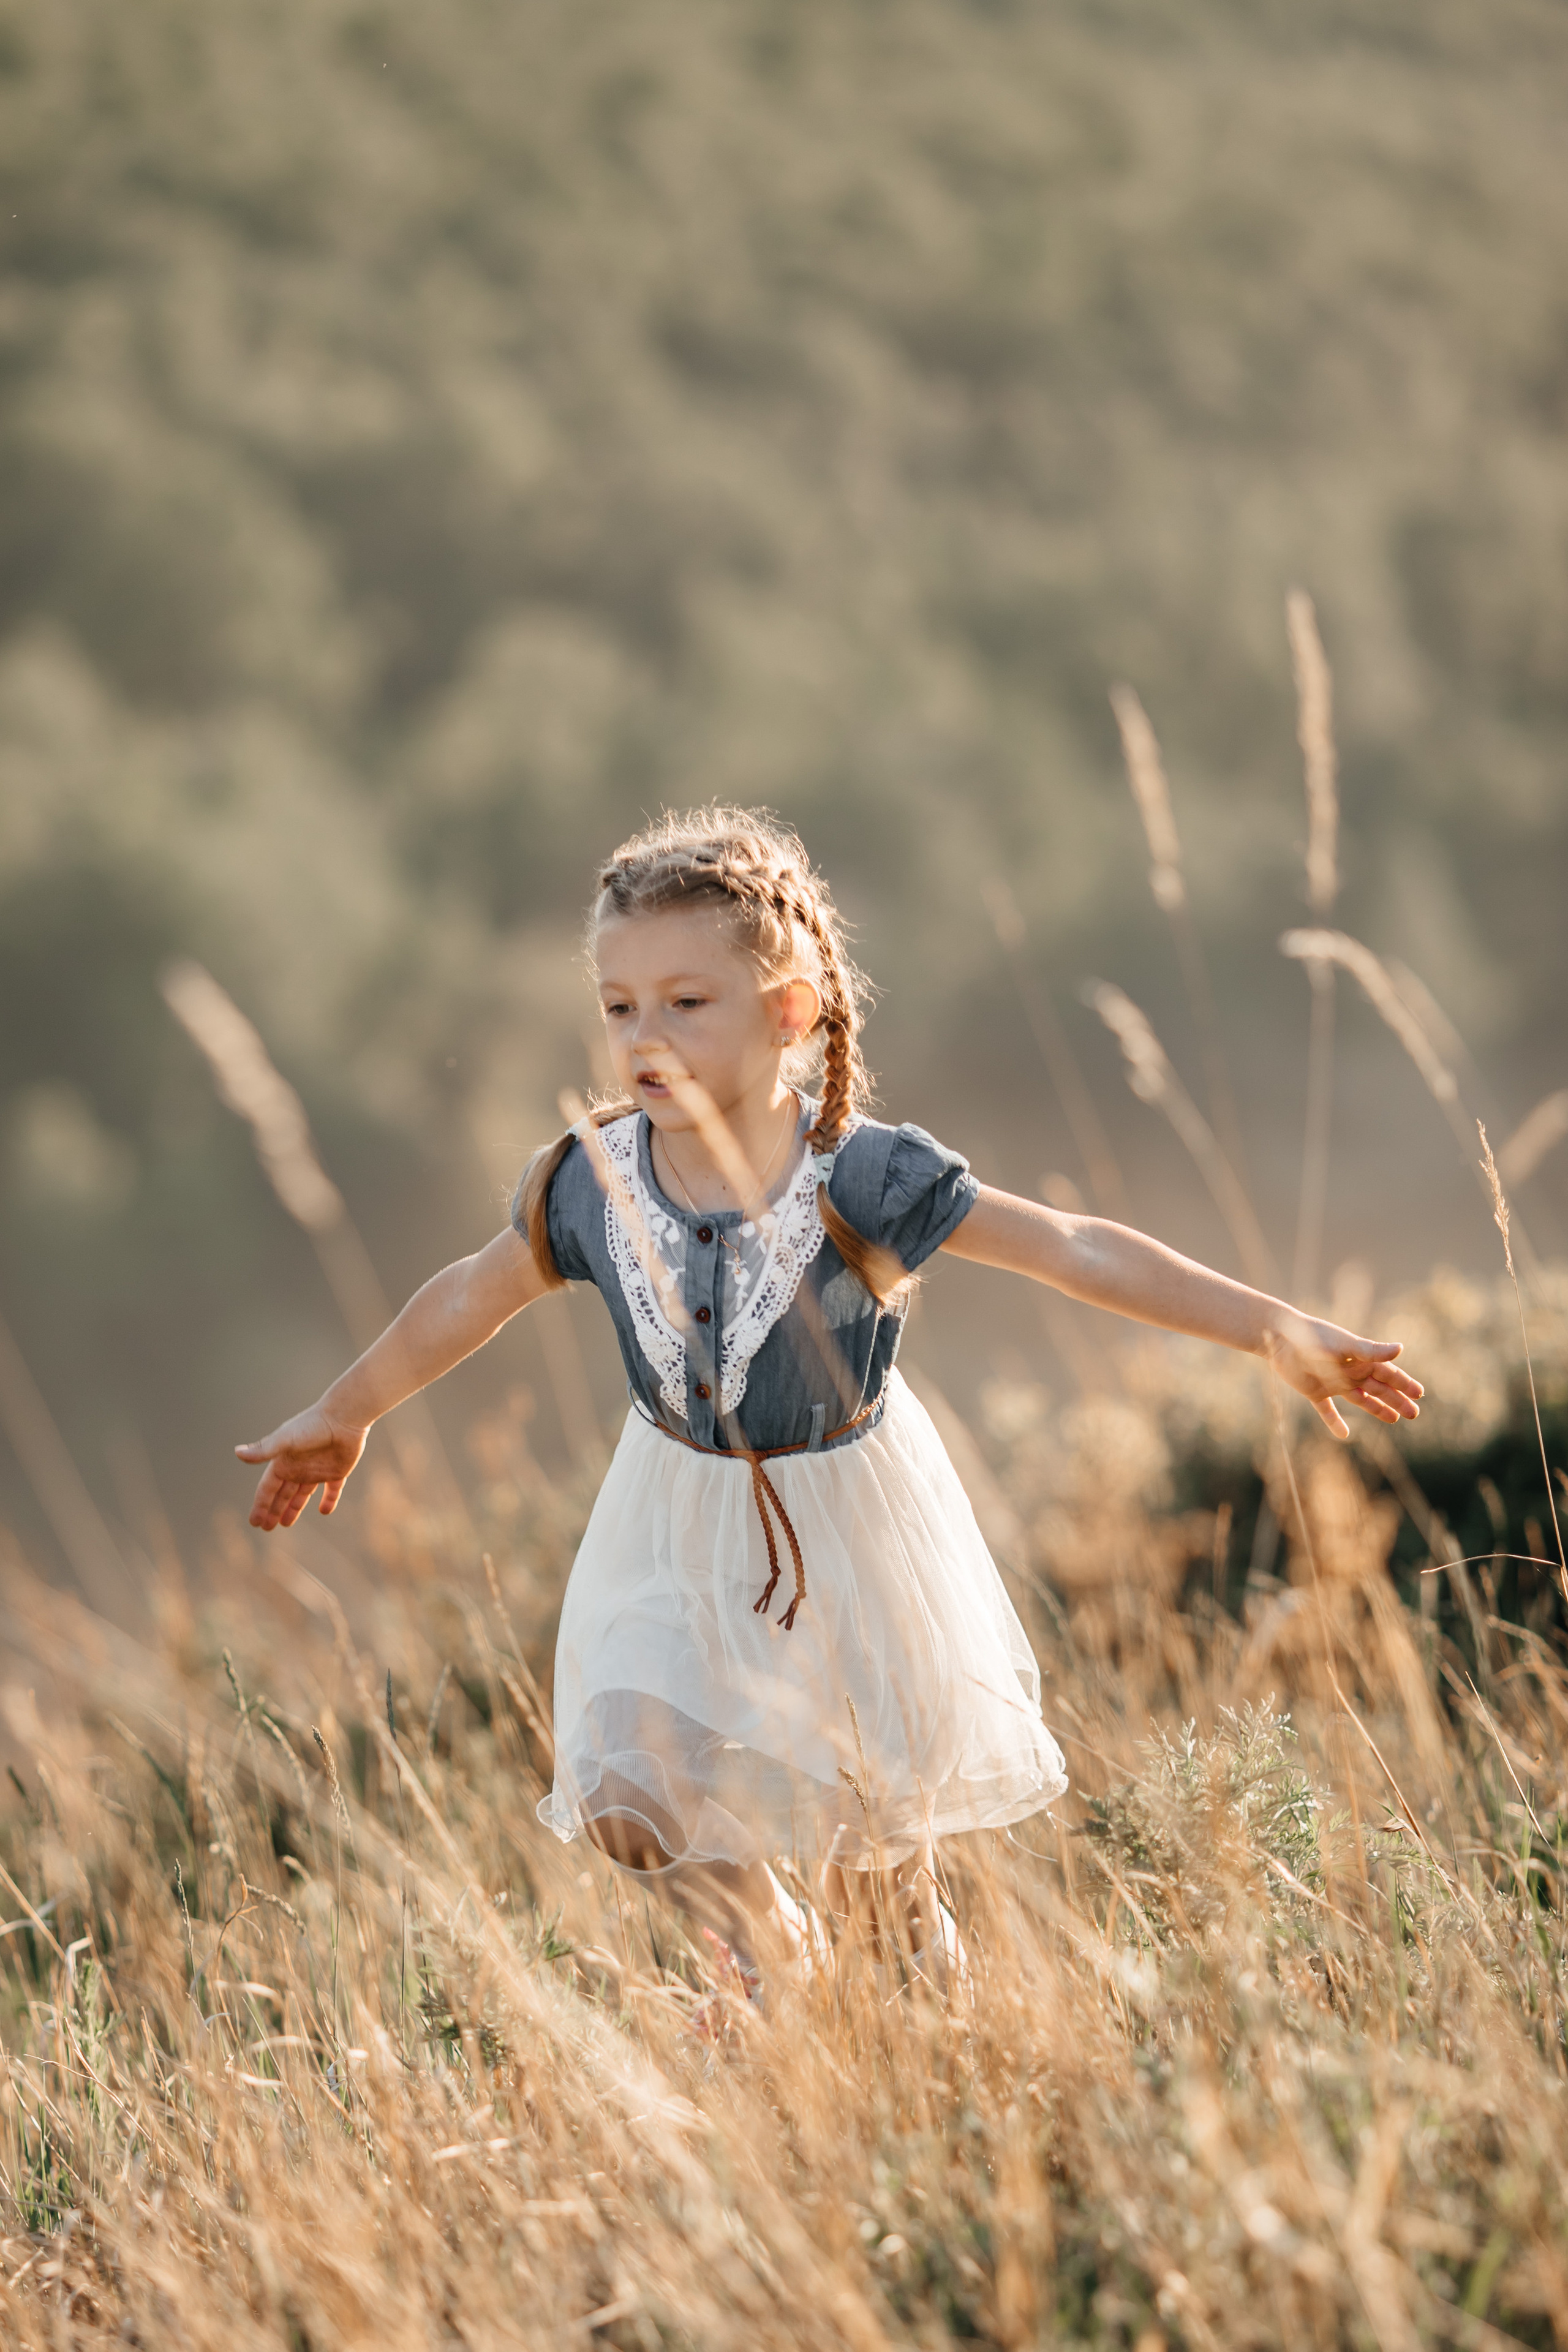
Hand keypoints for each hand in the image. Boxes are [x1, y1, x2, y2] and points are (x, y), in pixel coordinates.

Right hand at [235, 1406, 368, 1529]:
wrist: (344, 1417)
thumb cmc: (313, 1426)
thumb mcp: (286, 1440)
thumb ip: (264, 1449)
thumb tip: (237, 1453)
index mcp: (284, 1462)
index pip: (267, 1489)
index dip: (260, 1505)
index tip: (254, 1522)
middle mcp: (298, 1467)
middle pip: (282, 1494)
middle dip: (273, 1510)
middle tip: (266, 1528)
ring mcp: (317, 1470)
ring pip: (302, 1494)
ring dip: (294, 1508)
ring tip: (285, 1524)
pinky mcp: (338, 1471)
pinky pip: (332, 1490)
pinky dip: (329, 1501)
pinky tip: (325, 1511)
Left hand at [1265, 1313, 1423, 1438]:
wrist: (1279, 1338)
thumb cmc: (1313, 1338)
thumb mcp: (1345, 1345)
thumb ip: (1371, 1350)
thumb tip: (1401, 1348)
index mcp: (1360, 1359)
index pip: (1388, 1373)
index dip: (1404, 1383)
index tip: (1420, 1394)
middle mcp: (1349, 1371)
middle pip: (1379, 1389)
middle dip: (1397, 1400)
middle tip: (1414, 1414)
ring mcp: (1333, 1382)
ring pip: (1360, 1399)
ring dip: (1377, 1409)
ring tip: (1394, 1419)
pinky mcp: (1314, 1391)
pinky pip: (1327, 1410)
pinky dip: (1334, 1422)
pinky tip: (1343, 1434)